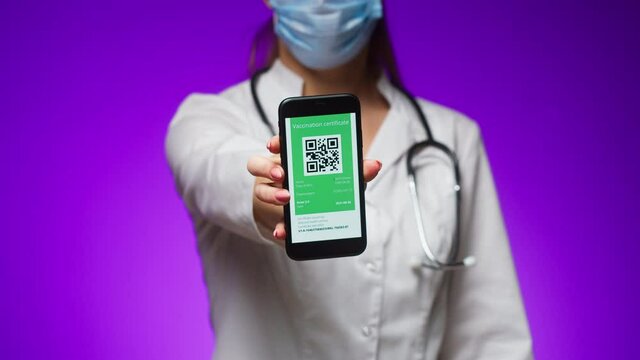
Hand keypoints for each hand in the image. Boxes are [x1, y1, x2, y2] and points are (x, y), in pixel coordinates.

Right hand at [247, 135, 381, 244]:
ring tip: (287, 199)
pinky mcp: (276, 217)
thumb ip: (357, 171)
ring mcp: (273, 193)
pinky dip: (279, 227)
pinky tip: (283, 232)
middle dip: (269, 168)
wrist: (318, 217)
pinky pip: (271, 220)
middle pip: (260, 164)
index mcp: (293, 158)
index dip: (275, 142)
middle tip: (282, 174)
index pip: (278, 144)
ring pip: (261, 189)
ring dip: (272, 194)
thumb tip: (375, 165)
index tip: (273, 145)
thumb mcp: (344, 178)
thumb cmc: (329, 188)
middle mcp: (278, 173)